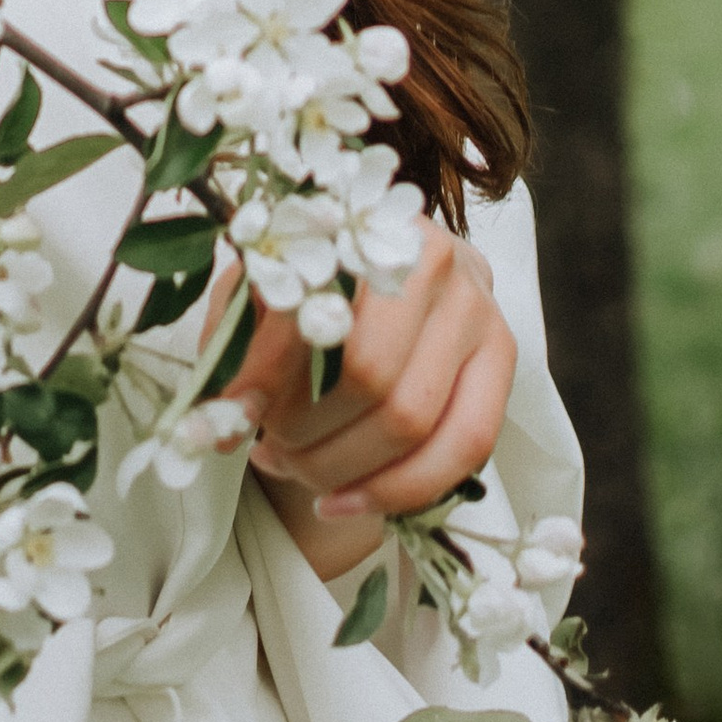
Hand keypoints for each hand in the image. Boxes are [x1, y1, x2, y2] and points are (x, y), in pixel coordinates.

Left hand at [205, 222, 515, 580]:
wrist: (389, 270)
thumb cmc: (312, 285)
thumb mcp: (263, 293)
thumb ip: (237, 344)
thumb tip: (218, 422)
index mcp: (360, 220)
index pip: (312, 308)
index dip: (265, 373)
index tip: (229, 417)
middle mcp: (431, 253)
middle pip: (367, 374)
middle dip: (305, 431)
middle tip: (267, 447)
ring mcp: (476, 305)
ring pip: (413, 419)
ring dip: (342, 467)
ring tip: (296, 469)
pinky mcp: (502, 355)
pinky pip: (465, 446)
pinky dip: (398, 490)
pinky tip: (343, 501)